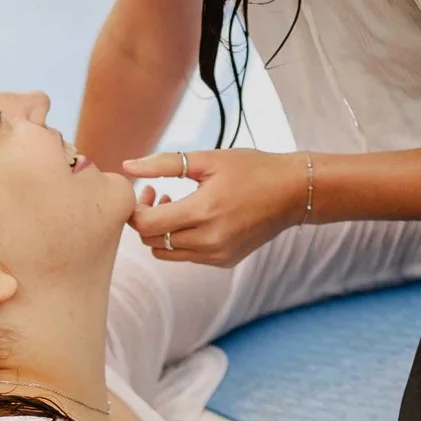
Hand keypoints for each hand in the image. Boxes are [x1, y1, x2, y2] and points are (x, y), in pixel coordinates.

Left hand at [122, 148, 308, 265]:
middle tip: (158, 194)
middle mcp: (209, 240)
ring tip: (176, 206)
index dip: (136, 208)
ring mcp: (217, 255)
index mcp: (203, 212)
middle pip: (152, 240)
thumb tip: (127, 165)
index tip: (147, 190)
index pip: (146, 224)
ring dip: (162, 231)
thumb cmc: (252, 169)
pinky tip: (195, 217)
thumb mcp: (208, 159)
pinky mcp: (224, 261)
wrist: (292, 193)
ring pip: (165, 252)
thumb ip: (164, 164)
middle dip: (146, 219)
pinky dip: (181, 240)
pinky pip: (186, 256)